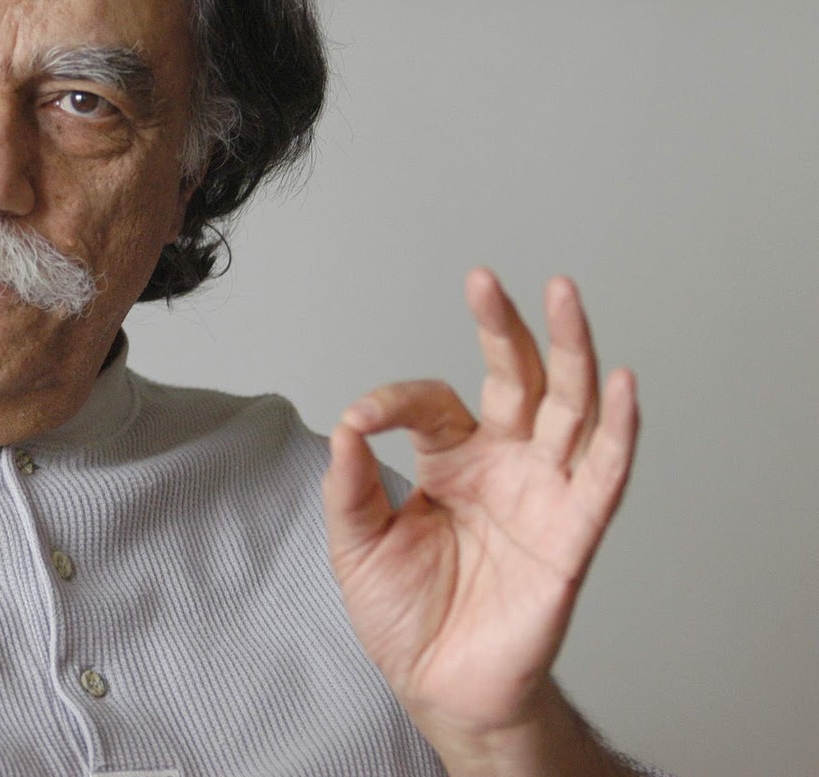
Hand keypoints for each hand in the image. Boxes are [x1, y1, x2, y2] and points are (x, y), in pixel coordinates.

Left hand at [322, 269, 638, 748]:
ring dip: (571, 350)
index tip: (363, 420)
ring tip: (563, 294)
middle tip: (485, 281)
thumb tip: (347, 425)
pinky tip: (620, 385)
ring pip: (567, 407)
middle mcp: (502, 463)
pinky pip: (605, 476)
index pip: (430, 402)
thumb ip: (350, 486)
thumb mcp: (356, 545)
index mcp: (449, 459)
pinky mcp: (572, 533)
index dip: (395, 402)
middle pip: (516, 378)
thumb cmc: (405, 614)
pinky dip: (619, 431)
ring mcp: (541, 492)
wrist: (441, 687)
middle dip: (505, 326)